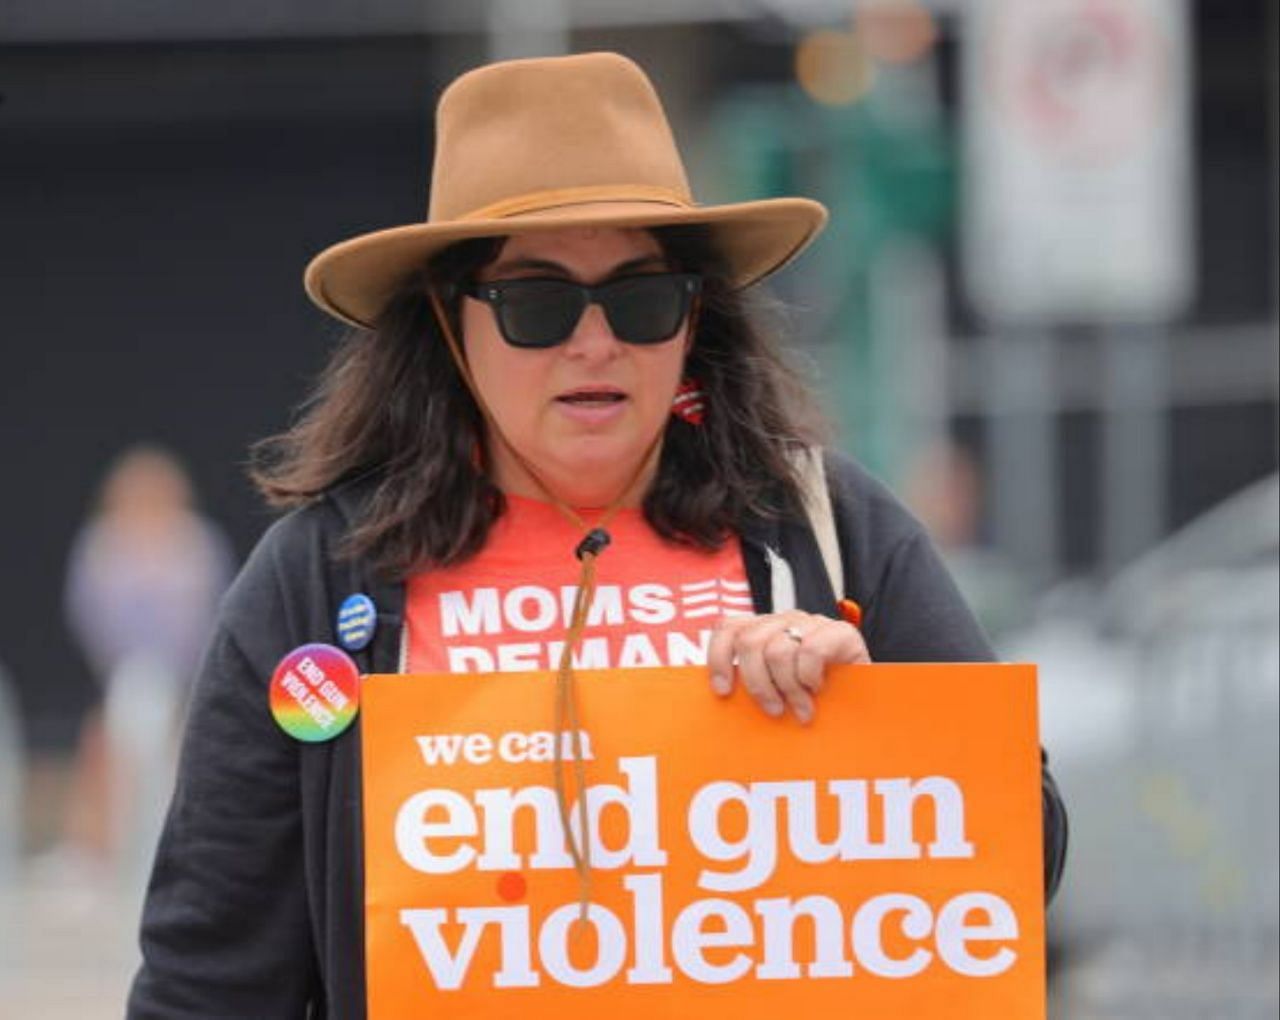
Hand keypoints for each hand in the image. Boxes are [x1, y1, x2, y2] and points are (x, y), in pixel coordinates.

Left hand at [707, 611, 870, 723]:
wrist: (865, 702)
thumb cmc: (814, 700)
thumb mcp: (777, 690)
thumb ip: (754, 684)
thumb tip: (721, 698)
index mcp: (763, 630)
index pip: (729, 628)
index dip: (719, 657)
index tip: (723, 691)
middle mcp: (784, 621)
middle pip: (749, 642)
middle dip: (758, 683)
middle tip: (773, 710)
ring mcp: (812, 623)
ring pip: (778, 650)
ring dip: (788, 689)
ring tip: (800, 710)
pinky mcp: (840, 632)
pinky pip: (811, 650)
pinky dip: (809, 677)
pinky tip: (818, 690)